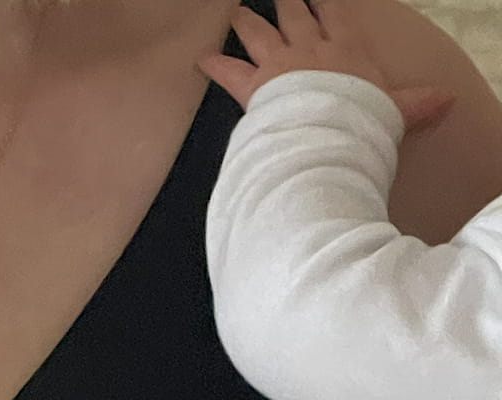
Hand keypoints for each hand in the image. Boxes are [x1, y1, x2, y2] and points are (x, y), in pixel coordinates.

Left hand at [200, 0, 454, 135]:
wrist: (328, 137)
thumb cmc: (363, 122)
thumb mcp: (394, 111)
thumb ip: (415, 104)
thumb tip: (447, 100)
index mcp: (346, 48)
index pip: (335, 12)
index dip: (324, 0)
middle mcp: (311, 47)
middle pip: (294, 14)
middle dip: (285, 1)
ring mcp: (280, 63)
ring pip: (260, 33)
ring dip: (247, 22)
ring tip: (237, 13)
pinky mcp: (255, 87)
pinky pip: (230, 73)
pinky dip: (215, 66)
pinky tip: (202, 59)